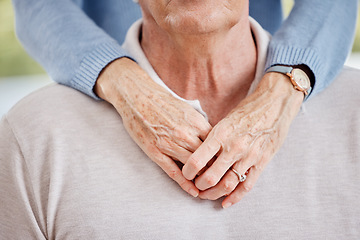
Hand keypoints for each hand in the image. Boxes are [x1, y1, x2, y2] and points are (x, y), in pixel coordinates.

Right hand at [95, 58, 211, 197]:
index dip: (223, 158)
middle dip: (216, 172)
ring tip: (210, 189)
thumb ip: (200, 124)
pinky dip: (185, 184)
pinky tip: (193, 192)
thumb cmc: (163, 102)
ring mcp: (169, 143)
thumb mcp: (187, 108)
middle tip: (223, 182)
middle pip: (208, 159)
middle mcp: (185, 134)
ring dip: (202, 180)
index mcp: (196, 122)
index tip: (227, 166)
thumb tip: (213, 138)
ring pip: (193, 168)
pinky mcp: (155, 151)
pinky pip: (174, 172)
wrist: (137, 96)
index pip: (217, 146)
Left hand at [182, 72, 303, 206]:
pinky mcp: (261, 162)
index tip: (185, 174)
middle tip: (195, 186)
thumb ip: (212, 139)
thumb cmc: (246, 111)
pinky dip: (235, 198)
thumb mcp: (224, 120)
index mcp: (220, 134)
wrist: (274, 104)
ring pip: (227, 185)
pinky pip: (247, 186)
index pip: (198, 160)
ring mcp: (249, 156)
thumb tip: (197, 155)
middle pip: (211, 177)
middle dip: (199, 186)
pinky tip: (225, 203)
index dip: (187, 172)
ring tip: (206, 194)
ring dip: (214, 194)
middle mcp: (233, 147)